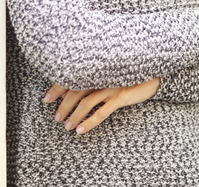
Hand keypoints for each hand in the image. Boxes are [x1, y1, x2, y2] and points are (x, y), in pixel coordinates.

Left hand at [43, 78, 160, 134]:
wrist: (153, 73)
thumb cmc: (128, 74)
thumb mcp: (108, 73)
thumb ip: (91, 78)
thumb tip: (69, 91)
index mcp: (95, 68)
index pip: (70, 77)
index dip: (56, 88)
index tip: (45, 99)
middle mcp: (100, 75)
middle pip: (74, 91)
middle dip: (62, 106)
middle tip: (56, 117)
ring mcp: (110, 85)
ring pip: (86, 103)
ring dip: (74, 116)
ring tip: (67, 126)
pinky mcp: (120, 96)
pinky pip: (101, 112)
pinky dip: (89, 122)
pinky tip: (81, 130)